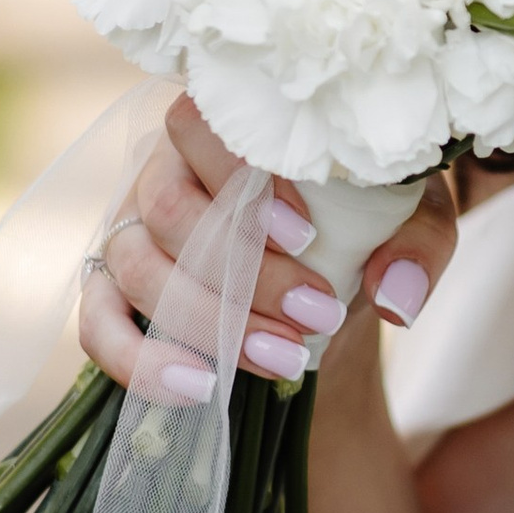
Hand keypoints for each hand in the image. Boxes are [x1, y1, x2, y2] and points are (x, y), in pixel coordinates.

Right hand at [78, 94, 459, 402]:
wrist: (334, 279)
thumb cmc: (368, 223)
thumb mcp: (414, 220)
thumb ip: (417, 245)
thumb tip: (395, 298)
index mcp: (227, 124)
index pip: (203, 126)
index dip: (246, 182)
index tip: (308, 235)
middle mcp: (166, 167)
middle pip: (170, 208)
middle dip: (243, 272)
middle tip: (318, 312)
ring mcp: (131, 229)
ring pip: (135, 266)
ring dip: (207, 320)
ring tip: (284, 358)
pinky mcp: (113, 290)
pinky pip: (96, 325)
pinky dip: (140, 361)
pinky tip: (201, 388)